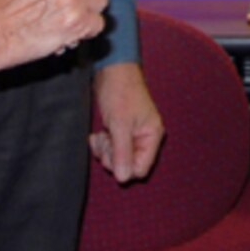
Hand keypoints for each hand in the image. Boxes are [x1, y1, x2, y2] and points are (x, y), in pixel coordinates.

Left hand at [91, 61, 164, 182]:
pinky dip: (102, 144)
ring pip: (117, 158)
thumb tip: (123, 178)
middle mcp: (144, 138)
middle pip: (127, 165)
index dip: (125, 166)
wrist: (111, 72)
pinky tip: (97, 134)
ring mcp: (132, 136)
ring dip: (105, 150)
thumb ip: (122, 152)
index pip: (141, 168)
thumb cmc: (121, 93)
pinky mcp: (120, 132)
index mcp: (152, 136)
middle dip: (112, 156)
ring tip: (100, 135)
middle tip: (106, 141)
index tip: (113, 154)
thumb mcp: (120, 124)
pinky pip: (111, 149)